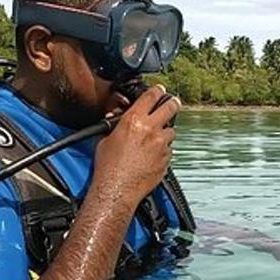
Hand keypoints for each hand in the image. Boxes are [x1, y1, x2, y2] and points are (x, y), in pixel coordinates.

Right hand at [92, 85, 181, 202]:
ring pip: (171, 131)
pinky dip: (163, 149)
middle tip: (173, 102)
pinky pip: (169, 149)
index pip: (150, 96)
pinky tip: (153, 154)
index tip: (160, 89)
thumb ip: (115, 126)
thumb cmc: (108, 167)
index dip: (157, 90)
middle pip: (171, 107)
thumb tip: (117, 120)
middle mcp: (151, 130)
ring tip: (155, 137)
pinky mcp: (166, 159)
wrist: (116, 189)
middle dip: (173, 102)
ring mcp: (161, 145)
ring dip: (165, 131)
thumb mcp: (105, 139)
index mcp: (134, 121)